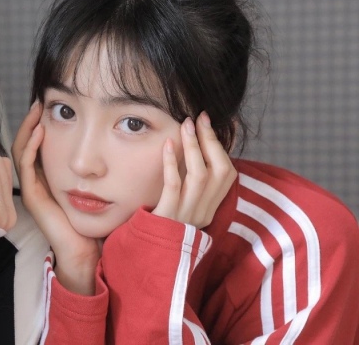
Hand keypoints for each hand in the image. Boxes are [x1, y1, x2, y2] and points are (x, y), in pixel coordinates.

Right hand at [11, 103, 100, 294]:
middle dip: (36, 121)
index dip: (48, 124)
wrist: (89, 249)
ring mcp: (37, 188)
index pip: (46, 145)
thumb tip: (127, 143)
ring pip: (24, 151)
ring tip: (39, 109)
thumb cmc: (100, 219)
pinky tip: (41, 131)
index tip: (59, 106)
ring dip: (30, 129)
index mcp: (58, 177)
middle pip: (32, 144)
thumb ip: (111, 167)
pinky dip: (31, 148)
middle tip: (44, 101)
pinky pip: (27, 167)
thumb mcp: (105, 185)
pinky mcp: (35, 197)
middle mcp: (44, 180)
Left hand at [153, 112, 236, 227]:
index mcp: (211, 207)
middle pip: (218, 171)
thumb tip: (199, 150)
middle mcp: (204, 211)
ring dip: (194, 146)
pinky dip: (172, 162)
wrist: (148, 255)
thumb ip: (195, 185)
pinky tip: (168, 143)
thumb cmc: (164, 223)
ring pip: (199, 175)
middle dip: (210, 141)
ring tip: (186, 125)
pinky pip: (173, 185)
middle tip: (199, 119)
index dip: (221, 146)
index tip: (208, 124)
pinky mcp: (167, 215)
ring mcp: (187, 214)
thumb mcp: (186, 206)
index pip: (227, 173)